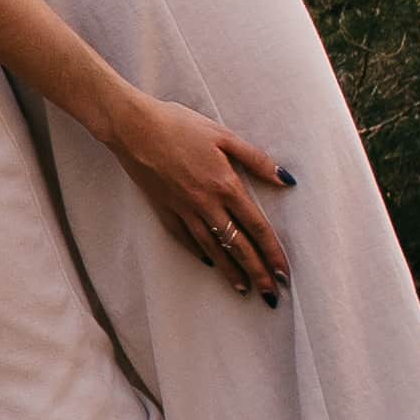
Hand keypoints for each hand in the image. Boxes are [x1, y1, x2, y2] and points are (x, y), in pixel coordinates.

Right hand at [101, 91, 295, 300]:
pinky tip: (208, 263)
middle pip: (237, 245)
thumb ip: (256, 160)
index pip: (256, 227)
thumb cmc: (179, 125)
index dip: (272, 252)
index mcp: (225, 185)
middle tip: (271, 295)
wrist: (133, 126)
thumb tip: (286, 179)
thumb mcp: (223, 135)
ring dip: (229, 271)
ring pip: (211, 248)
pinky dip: (198, 252)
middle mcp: (206, 204)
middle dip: (257, 272)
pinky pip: (184, 238)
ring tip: (243, 289)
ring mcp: (183, 209)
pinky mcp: (163, 209)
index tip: (284, 273)